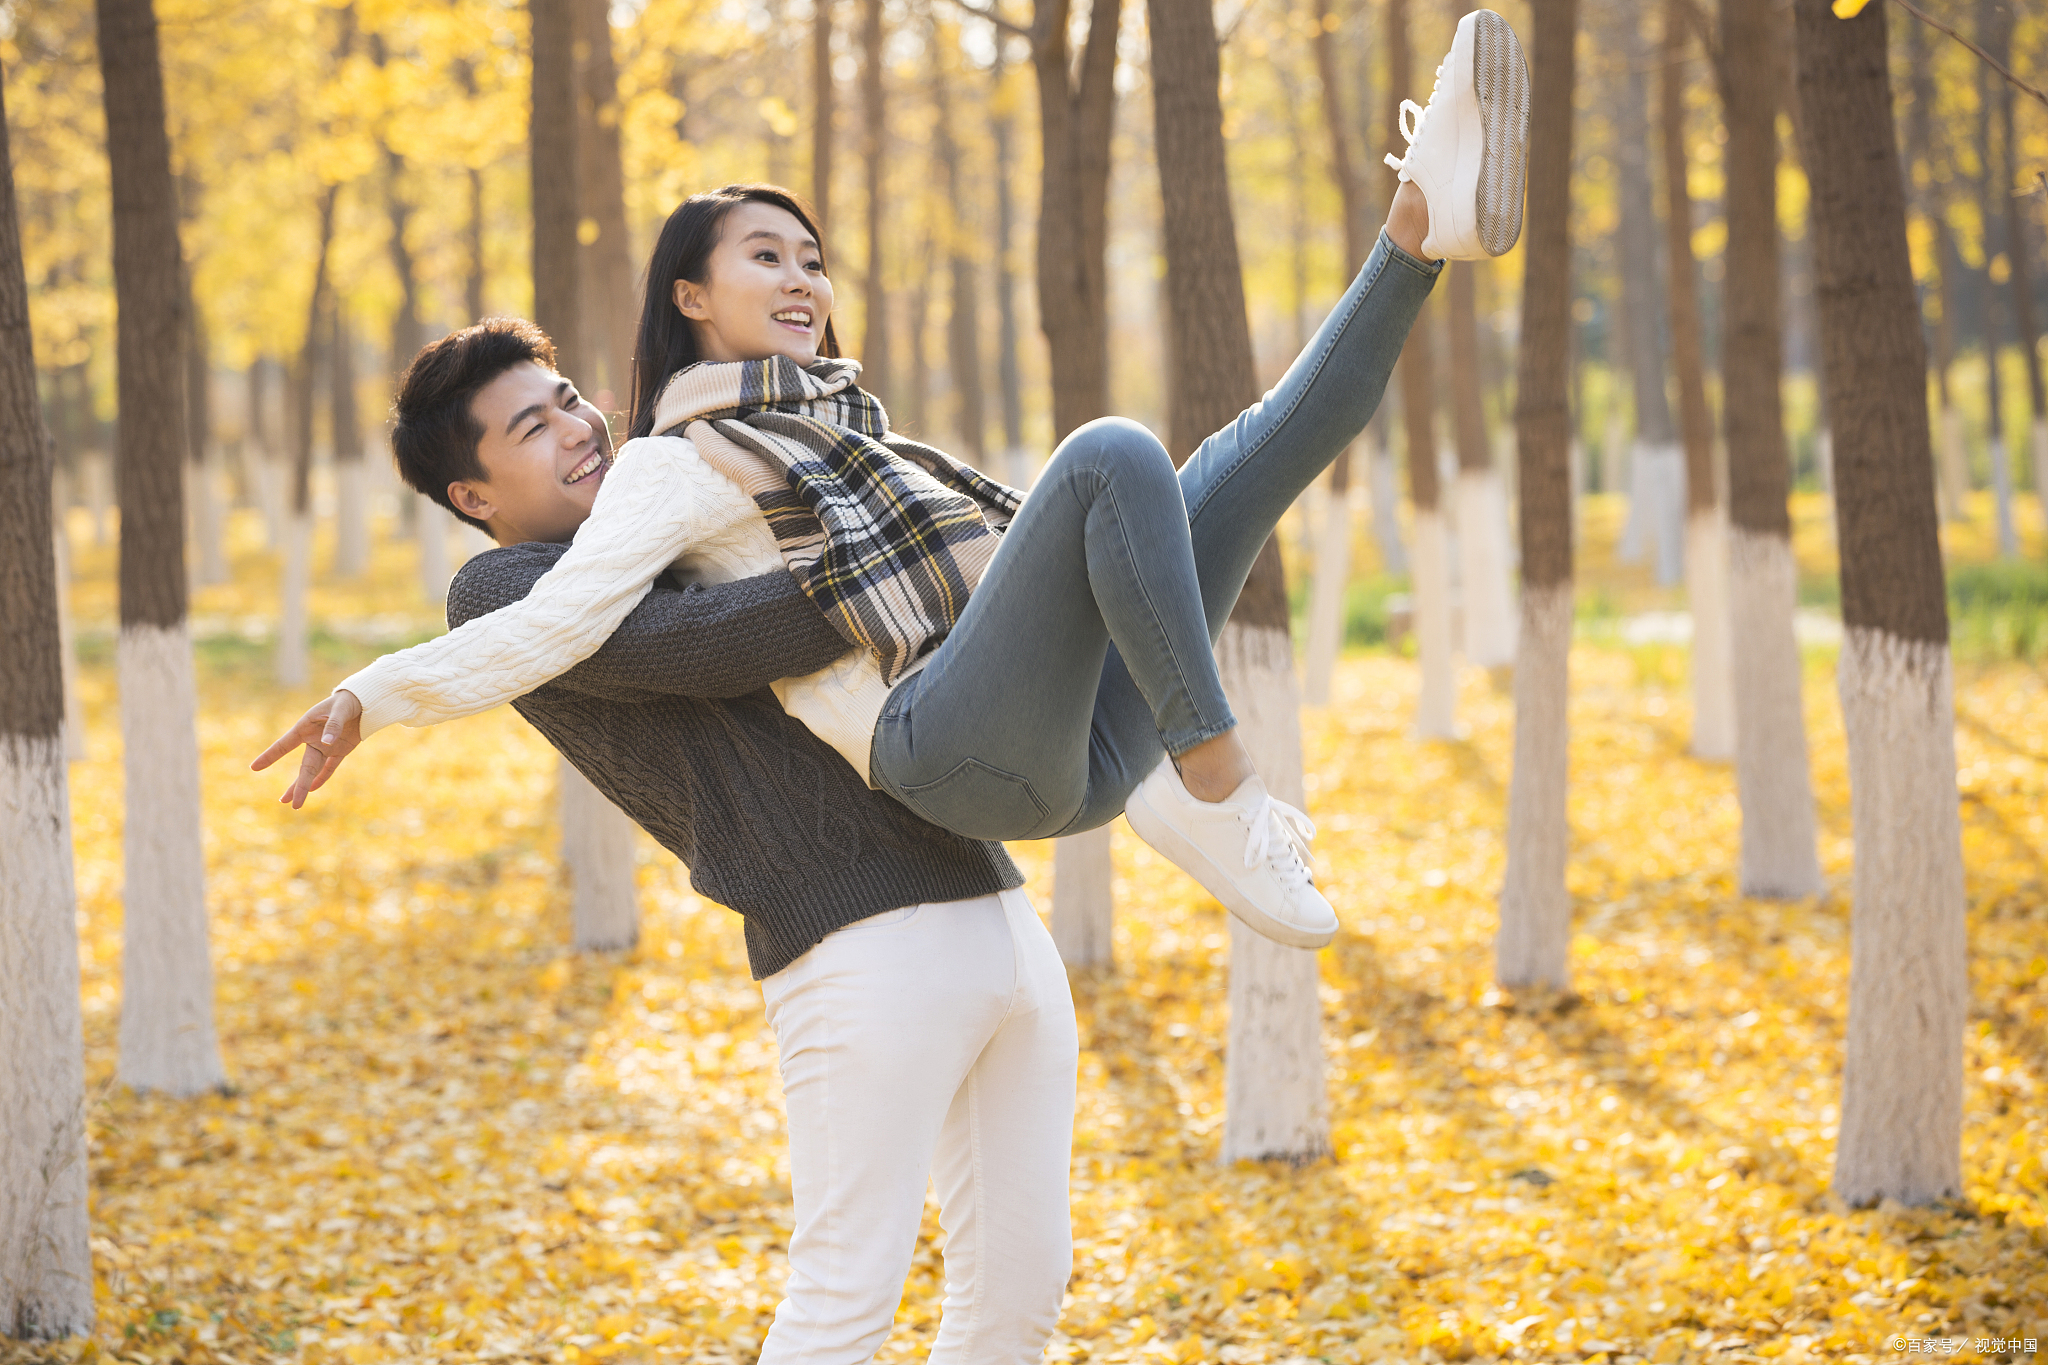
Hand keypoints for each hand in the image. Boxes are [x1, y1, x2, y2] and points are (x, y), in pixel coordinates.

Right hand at [251, 690, 364, 808]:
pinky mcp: (341, 750)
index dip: (270, 756)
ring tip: (294, 804)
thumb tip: (326, 742)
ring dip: (305, 786)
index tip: (254, 767)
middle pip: (304, 766)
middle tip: (285, 802)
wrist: (363, 700)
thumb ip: (334, 725)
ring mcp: (326, 746)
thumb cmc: (346, 701)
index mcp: (305, 727)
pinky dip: (323, 778)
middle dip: (297, 785)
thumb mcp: (340, 709)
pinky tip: (312, 789)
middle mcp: (313, 739)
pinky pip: (330, 767)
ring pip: (314, 770)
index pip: (284, 744)